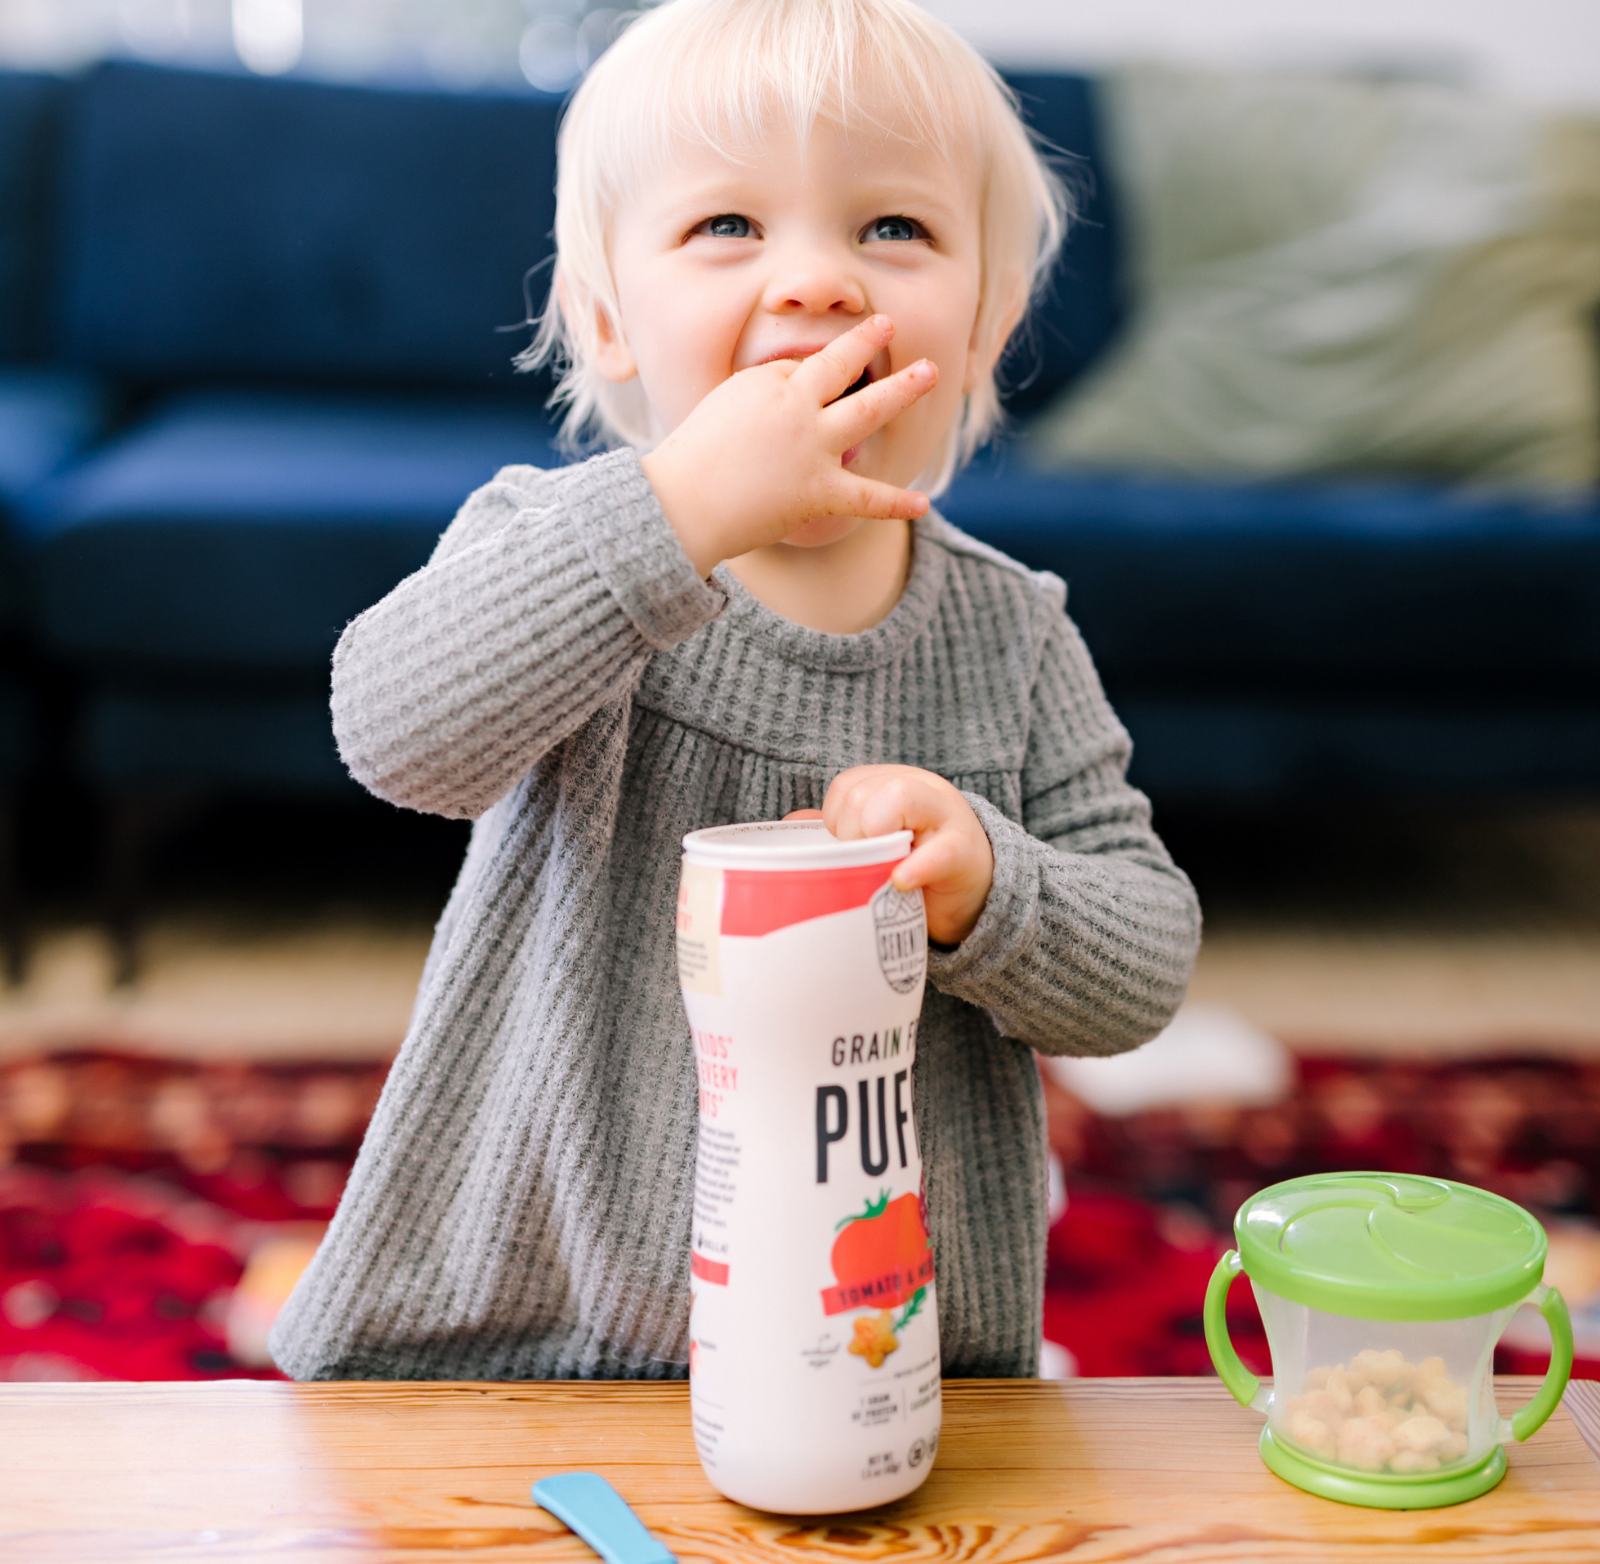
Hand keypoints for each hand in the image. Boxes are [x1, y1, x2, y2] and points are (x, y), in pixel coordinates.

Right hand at [641, 316, 937, 577]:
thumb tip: (789, 410)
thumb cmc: (690, 464)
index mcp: (766, 382)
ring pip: (870, 409)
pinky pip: (868, 497)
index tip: (794, 395)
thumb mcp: (721, 411)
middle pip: (841, 364)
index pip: (799, 370)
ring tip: (933, 371)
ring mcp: (814, 445)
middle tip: (889, 322)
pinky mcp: (820, 490)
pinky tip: (923, 503)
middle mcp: (797, 406)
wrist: (681, 503)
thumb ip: (757, 401)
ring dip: (904, 387)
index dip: (802, 382)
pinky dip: (896, 503)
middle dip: (867, 341)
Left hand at [788, 766, 993, 945]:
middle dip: (851, 834)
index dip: (835, 821)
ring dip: (877, 841)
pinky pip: (937, 850)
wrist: (977, 892)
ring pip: (896, 799)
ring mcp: (946, 816)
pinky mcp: (964, 852)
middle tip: (867, 862)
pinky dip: (915, 867)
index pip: (847, 786)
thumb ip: (839, 832)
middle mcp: (921, 789)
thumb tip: (792, 822)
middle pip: (862, 792)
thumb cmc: (920, 866)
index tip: (848, 850)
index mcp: (895, 784)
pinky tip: (902, 881)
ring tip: (885, 869)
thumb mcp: (878, 844)